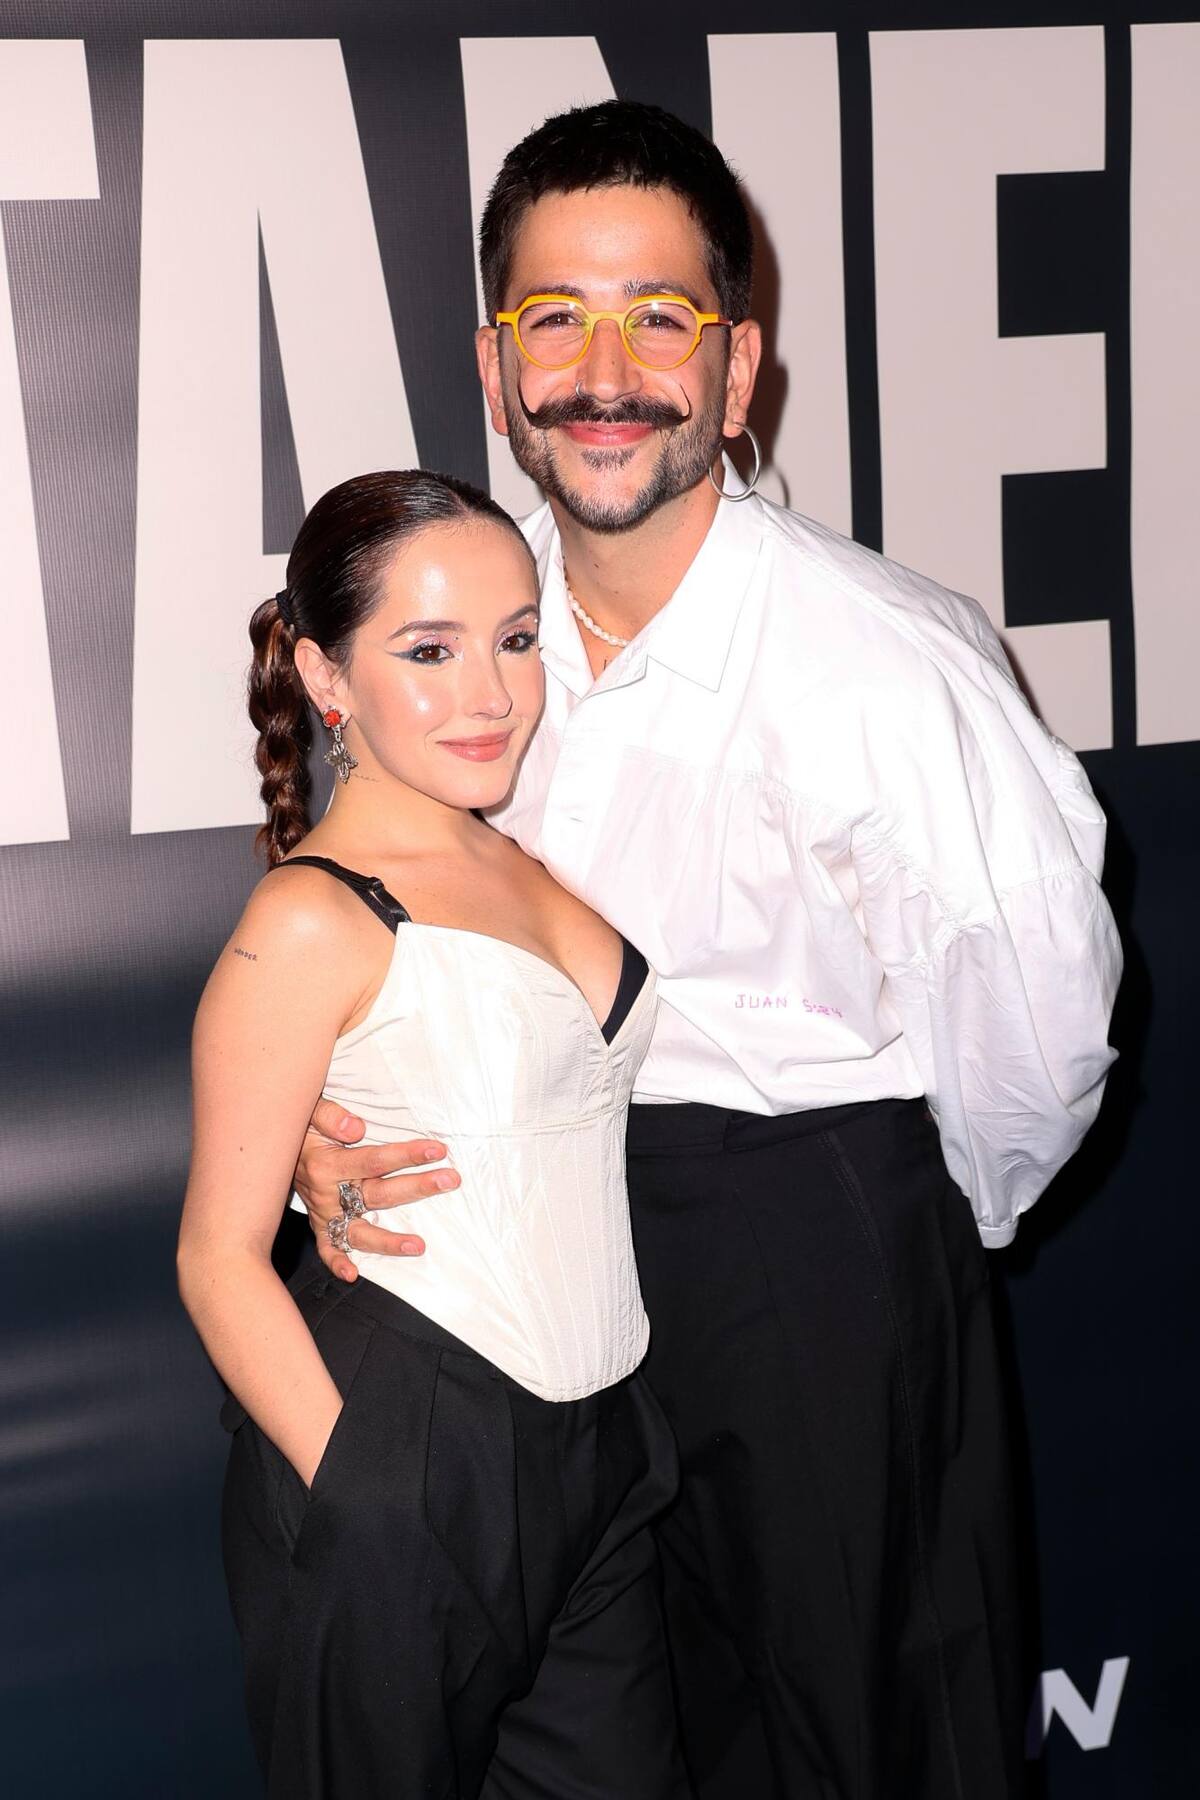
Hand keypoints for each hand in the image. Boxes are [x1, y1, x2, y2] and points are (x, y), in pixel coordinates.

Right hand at [294, 1097, 460, 1281]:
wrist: (268, 1147)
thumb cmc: (297, 1126)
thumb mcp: (308, 1110)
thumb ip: (329, 1116)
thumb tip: (356, 1128)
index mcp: (325, 1164)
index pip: (375, 1160)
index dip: (407, 1154)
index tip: (438, 1149)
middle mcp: (326, 1193)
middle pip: (378, 1194)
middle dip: (417, 1188)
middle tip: (450, 1180)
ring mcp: (323, 1212)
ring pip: (359, 1230)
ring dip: (389, 1240)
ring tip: (418, 1245)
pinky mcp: (319, 1224)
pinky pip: (326, 1247)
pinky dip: (336, 1261)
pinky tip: (353, 1274)